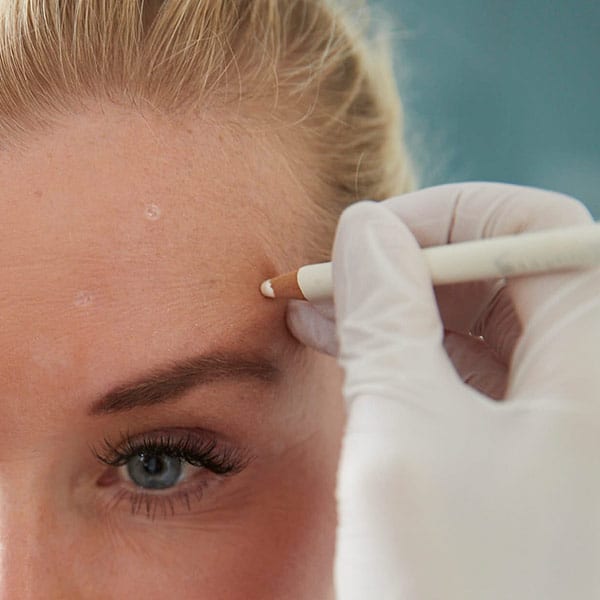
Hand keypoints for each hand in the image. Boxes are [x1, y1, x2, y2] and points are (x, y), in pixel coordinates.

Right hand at [286, 183, 599, 599]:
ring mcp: (562, 427)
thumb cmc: (455, 592)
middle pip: (506, 275)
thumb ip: (385, 316)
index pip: (539, 232)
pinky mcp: (524, 459)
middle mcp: (594, 387)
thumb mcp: (405, 435)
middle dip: (410, 263)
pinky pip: (468, 376)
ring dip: (398, 308)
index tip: (369, 236)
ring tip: (320, 309)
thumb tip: (364, 228)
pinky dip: (407, 355)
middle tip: (328, 275)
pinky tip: (349, 350)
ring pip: (481, 325)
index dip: (449, 216)